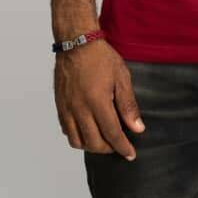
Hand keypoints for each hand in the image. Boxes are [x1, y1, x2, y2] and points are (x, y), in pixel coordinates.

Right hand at [54, 39, 145, 160]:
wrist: (77, 43)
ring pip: (77, 141)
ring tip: (103, 140)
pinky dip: (77, 136)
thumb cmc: (101, 57)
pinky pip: (66, 131)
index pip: (112, 134)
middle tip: (118, 146)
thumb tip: (137, 128)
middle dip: (108, 149)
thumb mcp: (122, 77)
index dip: (122, 147)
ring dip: (91, 146)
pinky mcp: (59, 106)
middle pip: (94, 143)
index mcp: (97, 102)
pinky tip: (87, 130)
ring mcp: (67, 109)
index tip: (130, 155)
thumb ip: (128, 105)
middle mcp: (80, 109)